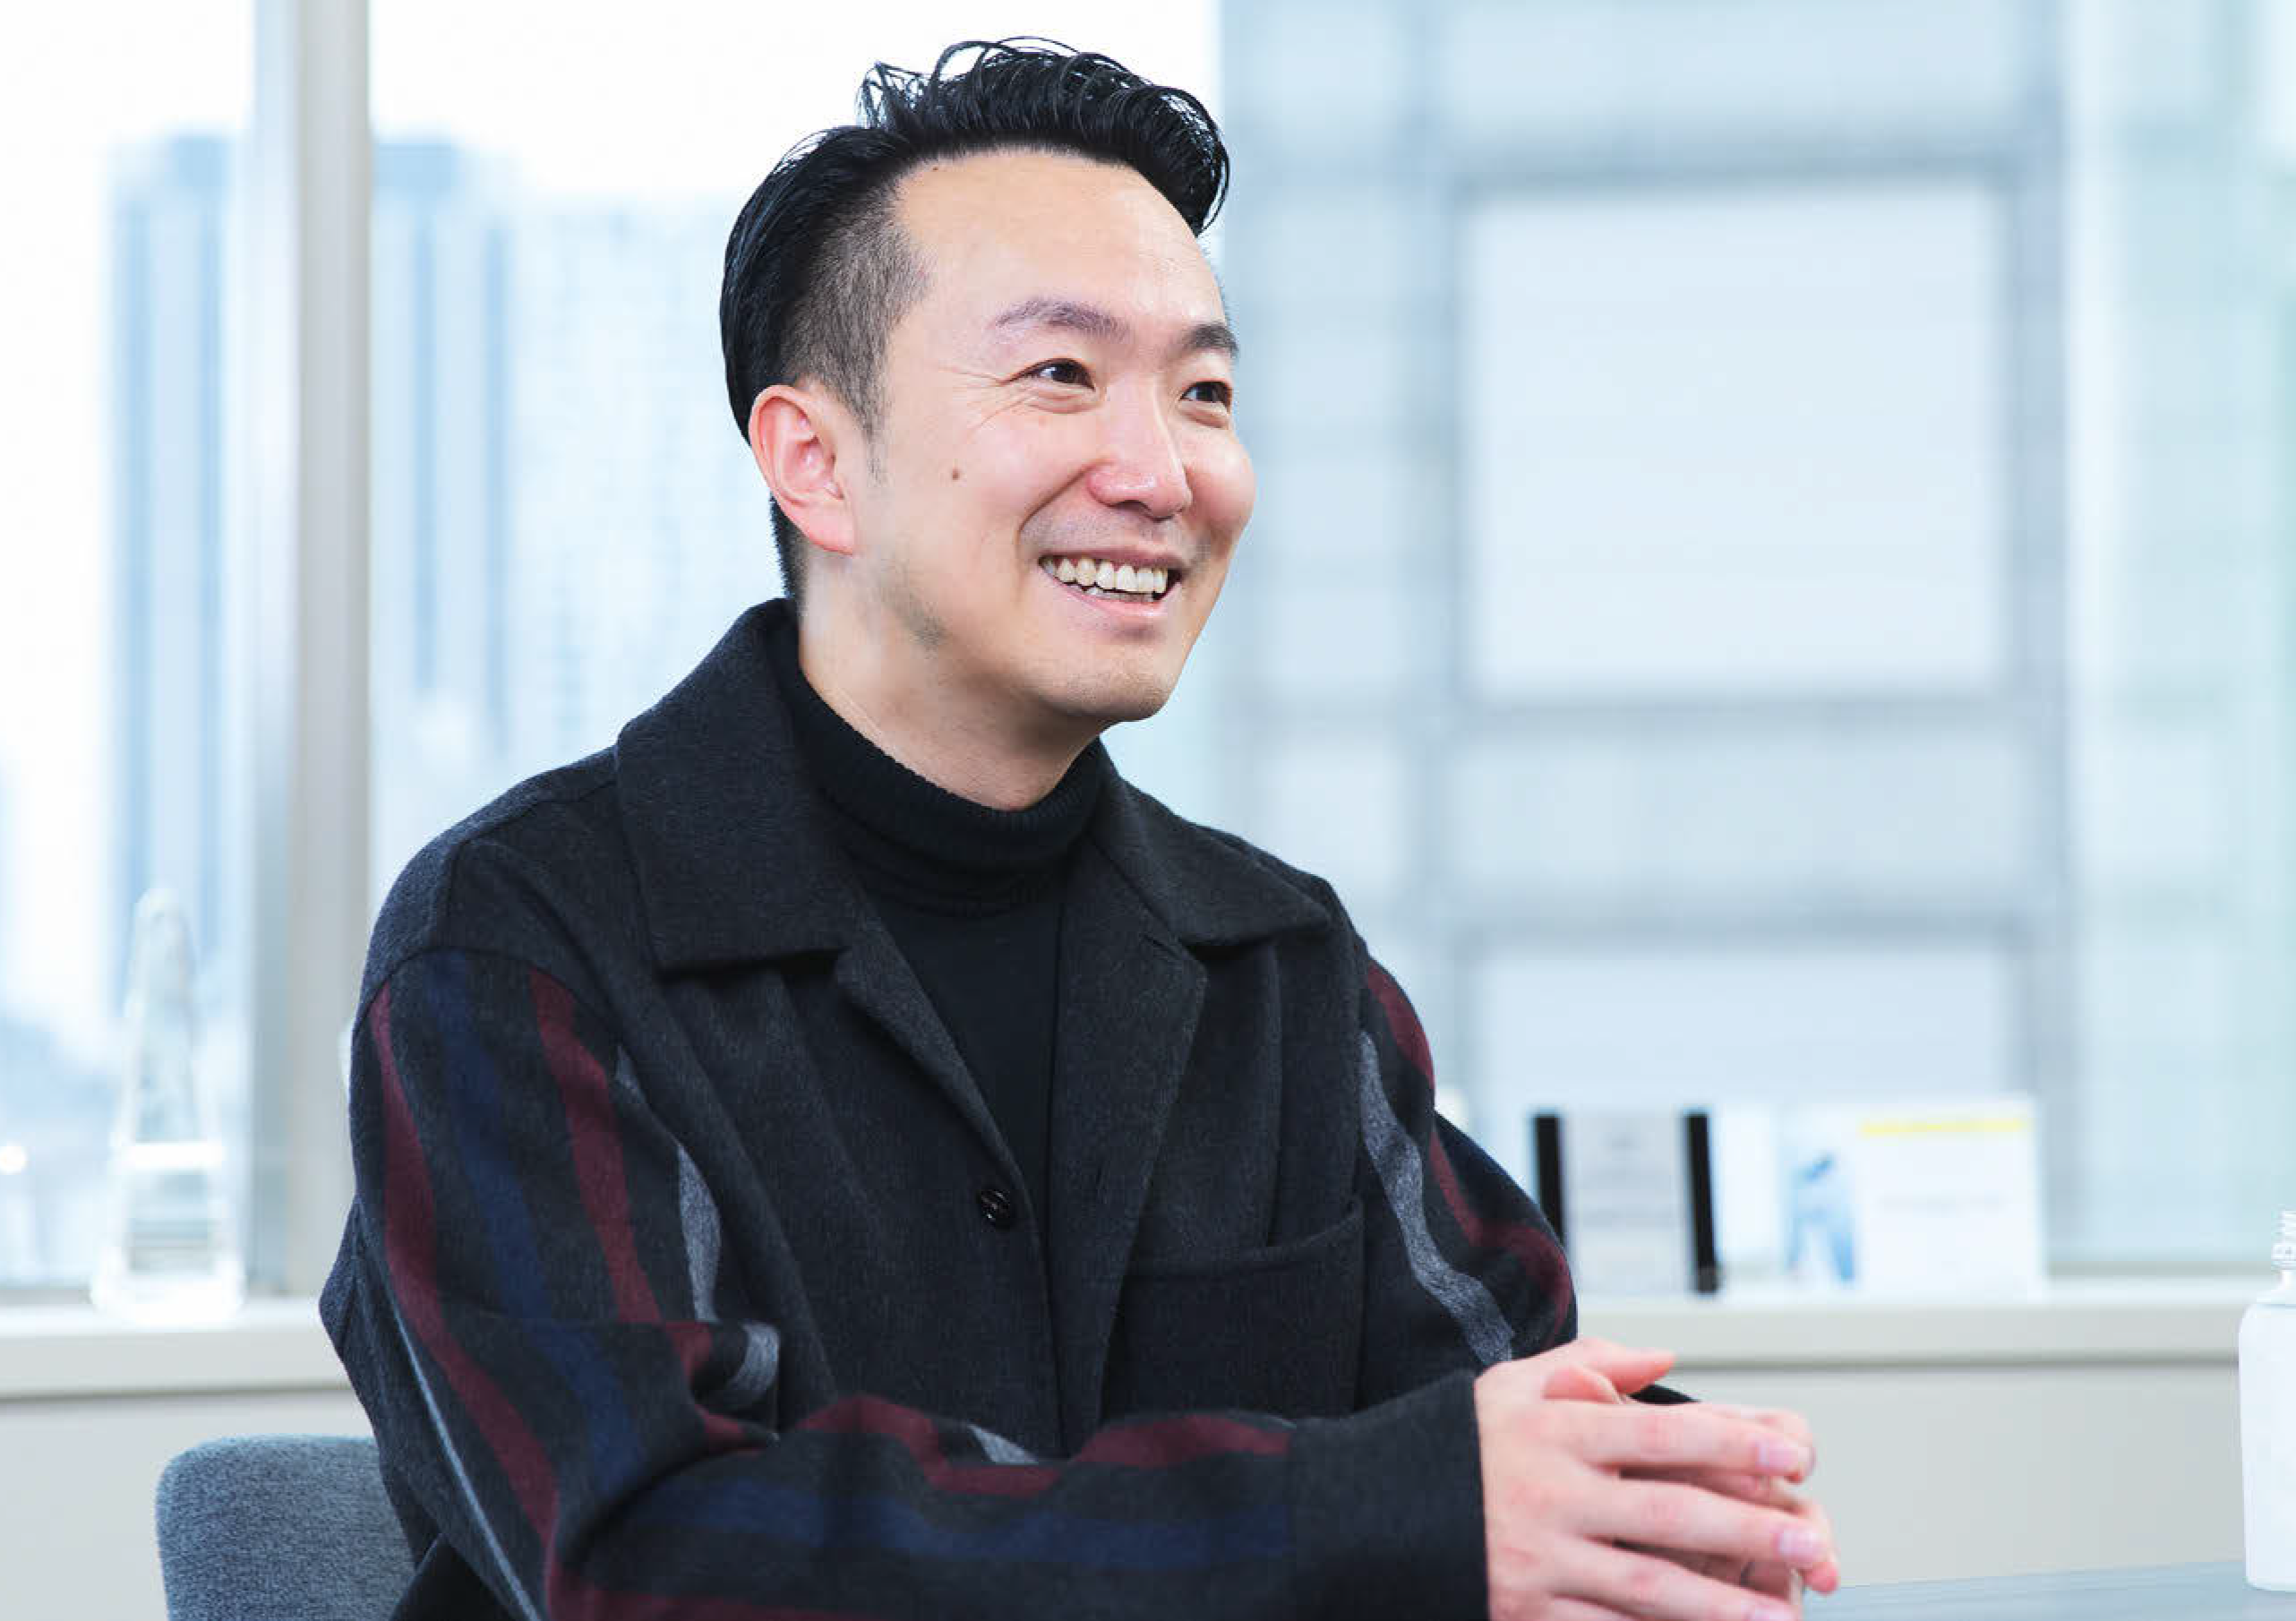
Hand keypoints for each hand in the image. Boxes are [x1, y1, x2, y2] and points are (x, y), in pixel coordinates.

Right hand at [1475, 1340, 1837, 1619]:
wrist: (1372, 1511)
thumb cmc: (1456, 1443)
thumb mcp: (1513, 1386)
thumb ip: (1590, 1367)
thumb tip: (1665, 1356)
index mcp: (1556, 1432)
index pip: (1660, 1433)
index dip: (1732, 1443)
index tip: (1792, 1453)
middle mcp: (1551, 1495)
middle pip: (1667, 1514)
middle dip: (1747, 1530)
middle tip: (1809, 1539)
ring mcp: (1538, 1559)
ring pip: (1646, 1586)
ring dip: (1720, 1605)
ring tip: (1780, 1616)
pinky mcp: (1525, 1610)